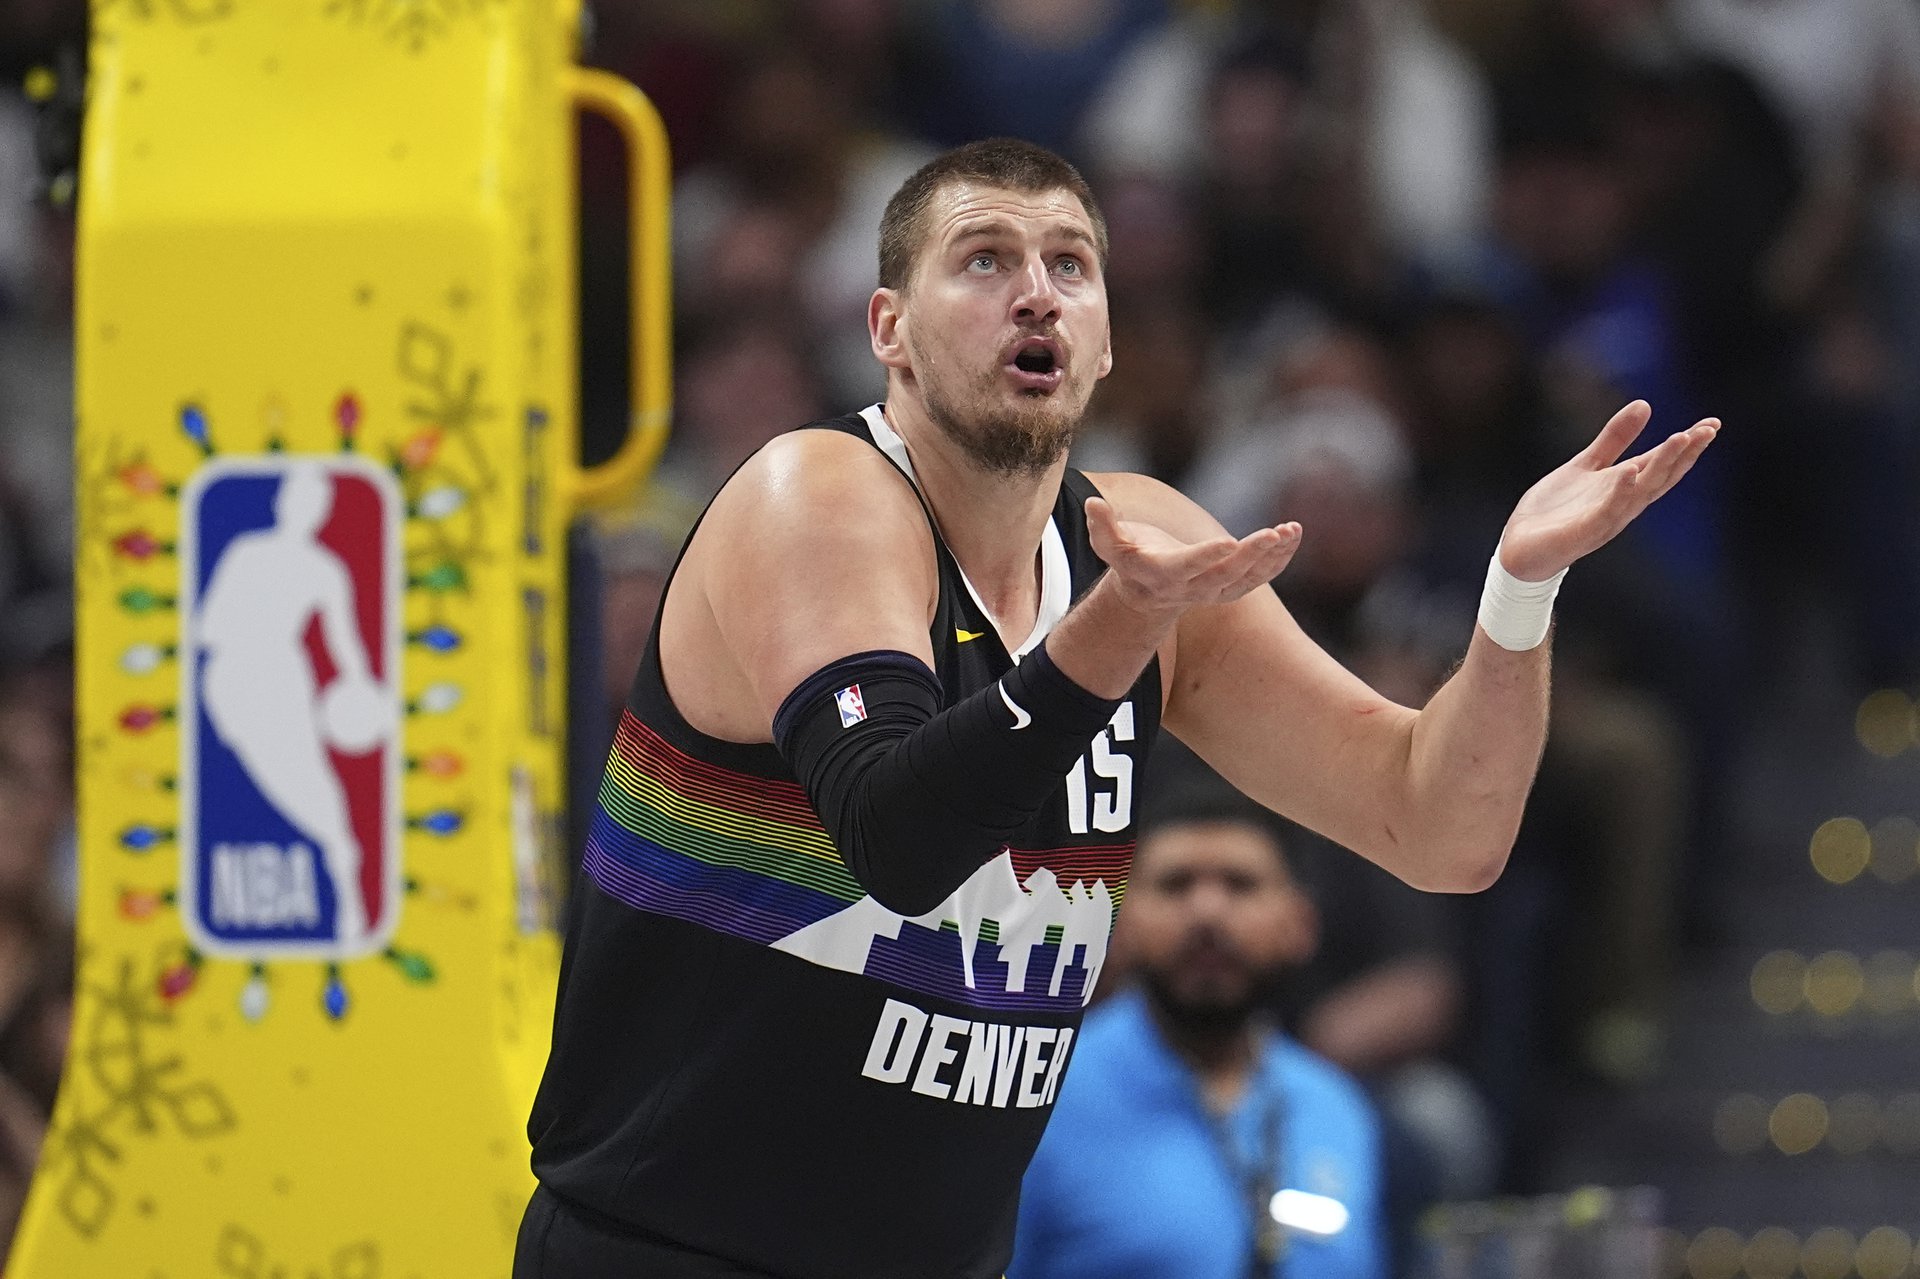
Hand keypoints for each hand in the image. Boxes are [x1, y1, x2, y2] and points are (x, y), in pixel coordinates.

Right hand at [1085, 496, 1300, 616]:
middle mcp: (1190, 589)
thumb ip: (1102, 526)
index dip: (1206, 556)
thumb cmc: (1128, 557)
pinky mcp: (1231, 588)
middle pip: (1224, 576)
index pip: (1185, 568)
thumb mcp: (1108, 544)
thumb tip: (1094, 505)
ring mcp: (1214, 592)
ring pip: (1248, 579)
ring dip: (1272, 556)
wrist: (1147, 593)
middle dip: (1250, 555)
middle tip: (1273, 534)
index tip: (1228, 542)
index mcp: (1162, 575)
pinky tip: (1292, 535)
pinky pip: (1259, 577)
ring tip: (1290, 530)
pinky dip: (1279, 559)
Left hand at [1499, 401, 1717, 580]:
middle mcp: (1622, 504)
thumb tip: (1645, 404)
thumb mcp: (1585, 465)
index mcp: (1623, 487)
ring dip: (1662, 465)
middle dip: (1685, 453)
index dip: (1687, 445)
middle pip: (1660, 477)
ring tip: (1680, 438)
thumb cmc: (1556, 510)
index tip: (1711, 424)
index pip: (1661, 464)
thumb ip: (1614, 439)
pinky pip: (1607, 511)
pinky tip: (1630, 470)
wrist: (1520, 548)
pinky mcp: (1583, 532)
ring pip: (1641, 491)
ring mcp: (1605, 519)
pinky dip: (1621, 492)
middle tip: (1708, 430)